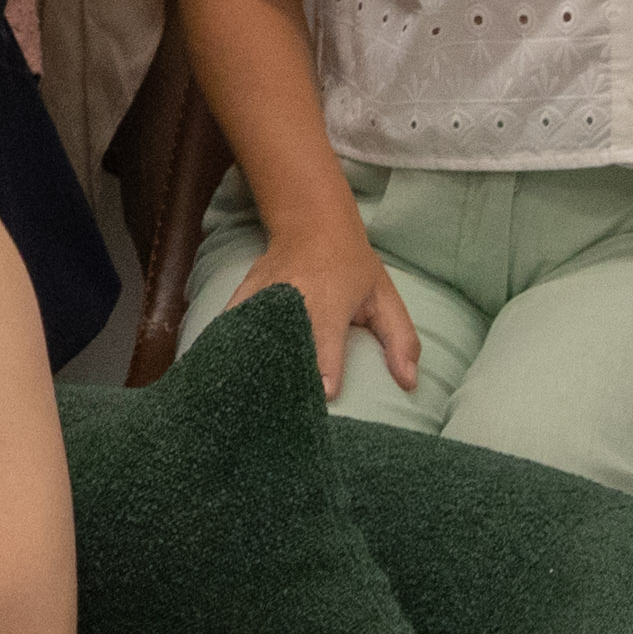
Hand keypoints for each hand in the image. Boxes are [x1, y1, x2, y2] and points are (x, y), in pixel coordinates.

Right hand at [230, 217, 418, 397]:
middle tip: (282, 410)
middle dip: (283, 377)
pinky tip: (222, 372)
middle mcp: (294, 299)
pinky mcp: (243, 295)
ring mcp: (264, 296)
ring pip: (252, 335)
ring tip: (248, 399)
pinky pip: (231, 323)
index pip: (325, 343)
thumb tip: (410, 384)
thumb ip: (400, 341)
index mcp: (330, 303)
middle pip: (284, 344)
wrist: (311, 223)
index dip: (323, 371)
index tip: (322, 395)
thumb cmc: (353, 268)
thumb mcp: (385, 298)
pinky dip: (227, 346)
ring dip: (251, 364)